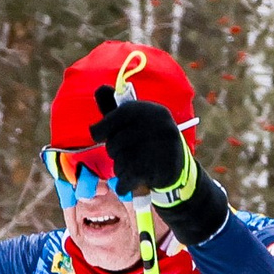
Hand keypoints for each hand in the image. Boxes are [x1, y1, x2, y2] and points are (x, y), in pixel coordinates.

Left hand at [90, 87, 226, 246]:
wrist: (177, 170)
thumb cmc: (148, 142)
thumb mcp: (135, 122)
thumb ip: (115, 108)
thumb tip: (100, 89)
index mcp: (154, 111)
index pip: (122, 113)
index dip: (103, 125)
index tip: (96, 135)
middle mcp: (161, 127)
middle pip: (117, 141)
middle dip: (113, 151)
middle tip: (121, 155)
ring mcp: (163, 149)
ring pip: (121, 161)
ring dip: (119, 168)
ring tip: (130, 167)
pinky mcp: (161, 171)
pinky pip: (129, 178)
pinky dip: (123, 184)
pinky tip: (125, 184)